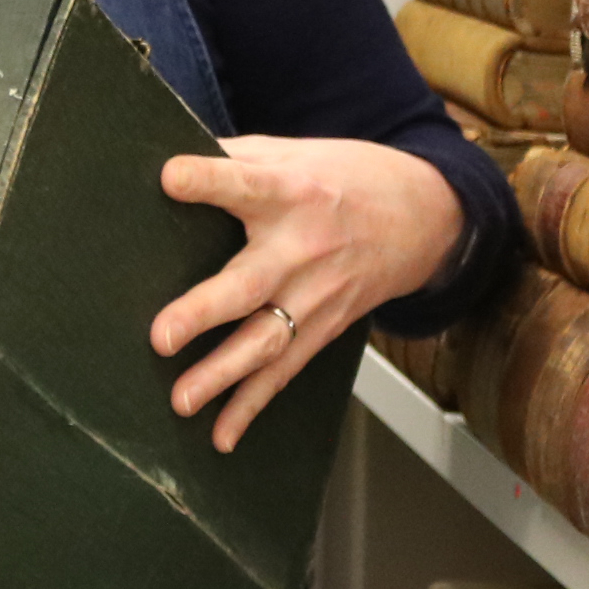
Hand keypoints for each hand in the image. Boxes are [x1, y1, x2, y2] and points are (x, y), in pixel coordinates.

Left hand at [153, 137, 463, 451]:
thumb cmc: (344, 177)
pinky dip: (253, 407)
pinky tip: (221, 437)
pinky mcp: (325, 329)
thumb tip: (164, 151)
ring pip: (267, 341)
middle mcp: (304, 248)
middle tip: (161, 337)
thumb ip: (236, 158)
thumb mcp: (295, 152)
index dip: (208, 180)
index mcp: (292, 191)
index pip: (245, 184)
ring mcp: (317, 296)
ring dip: (222, 375)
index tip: (170, 177)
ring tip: (181, 401)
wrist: (428, 218)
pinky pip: (285, 372)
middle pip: (251, 282)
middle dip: (205, 311)